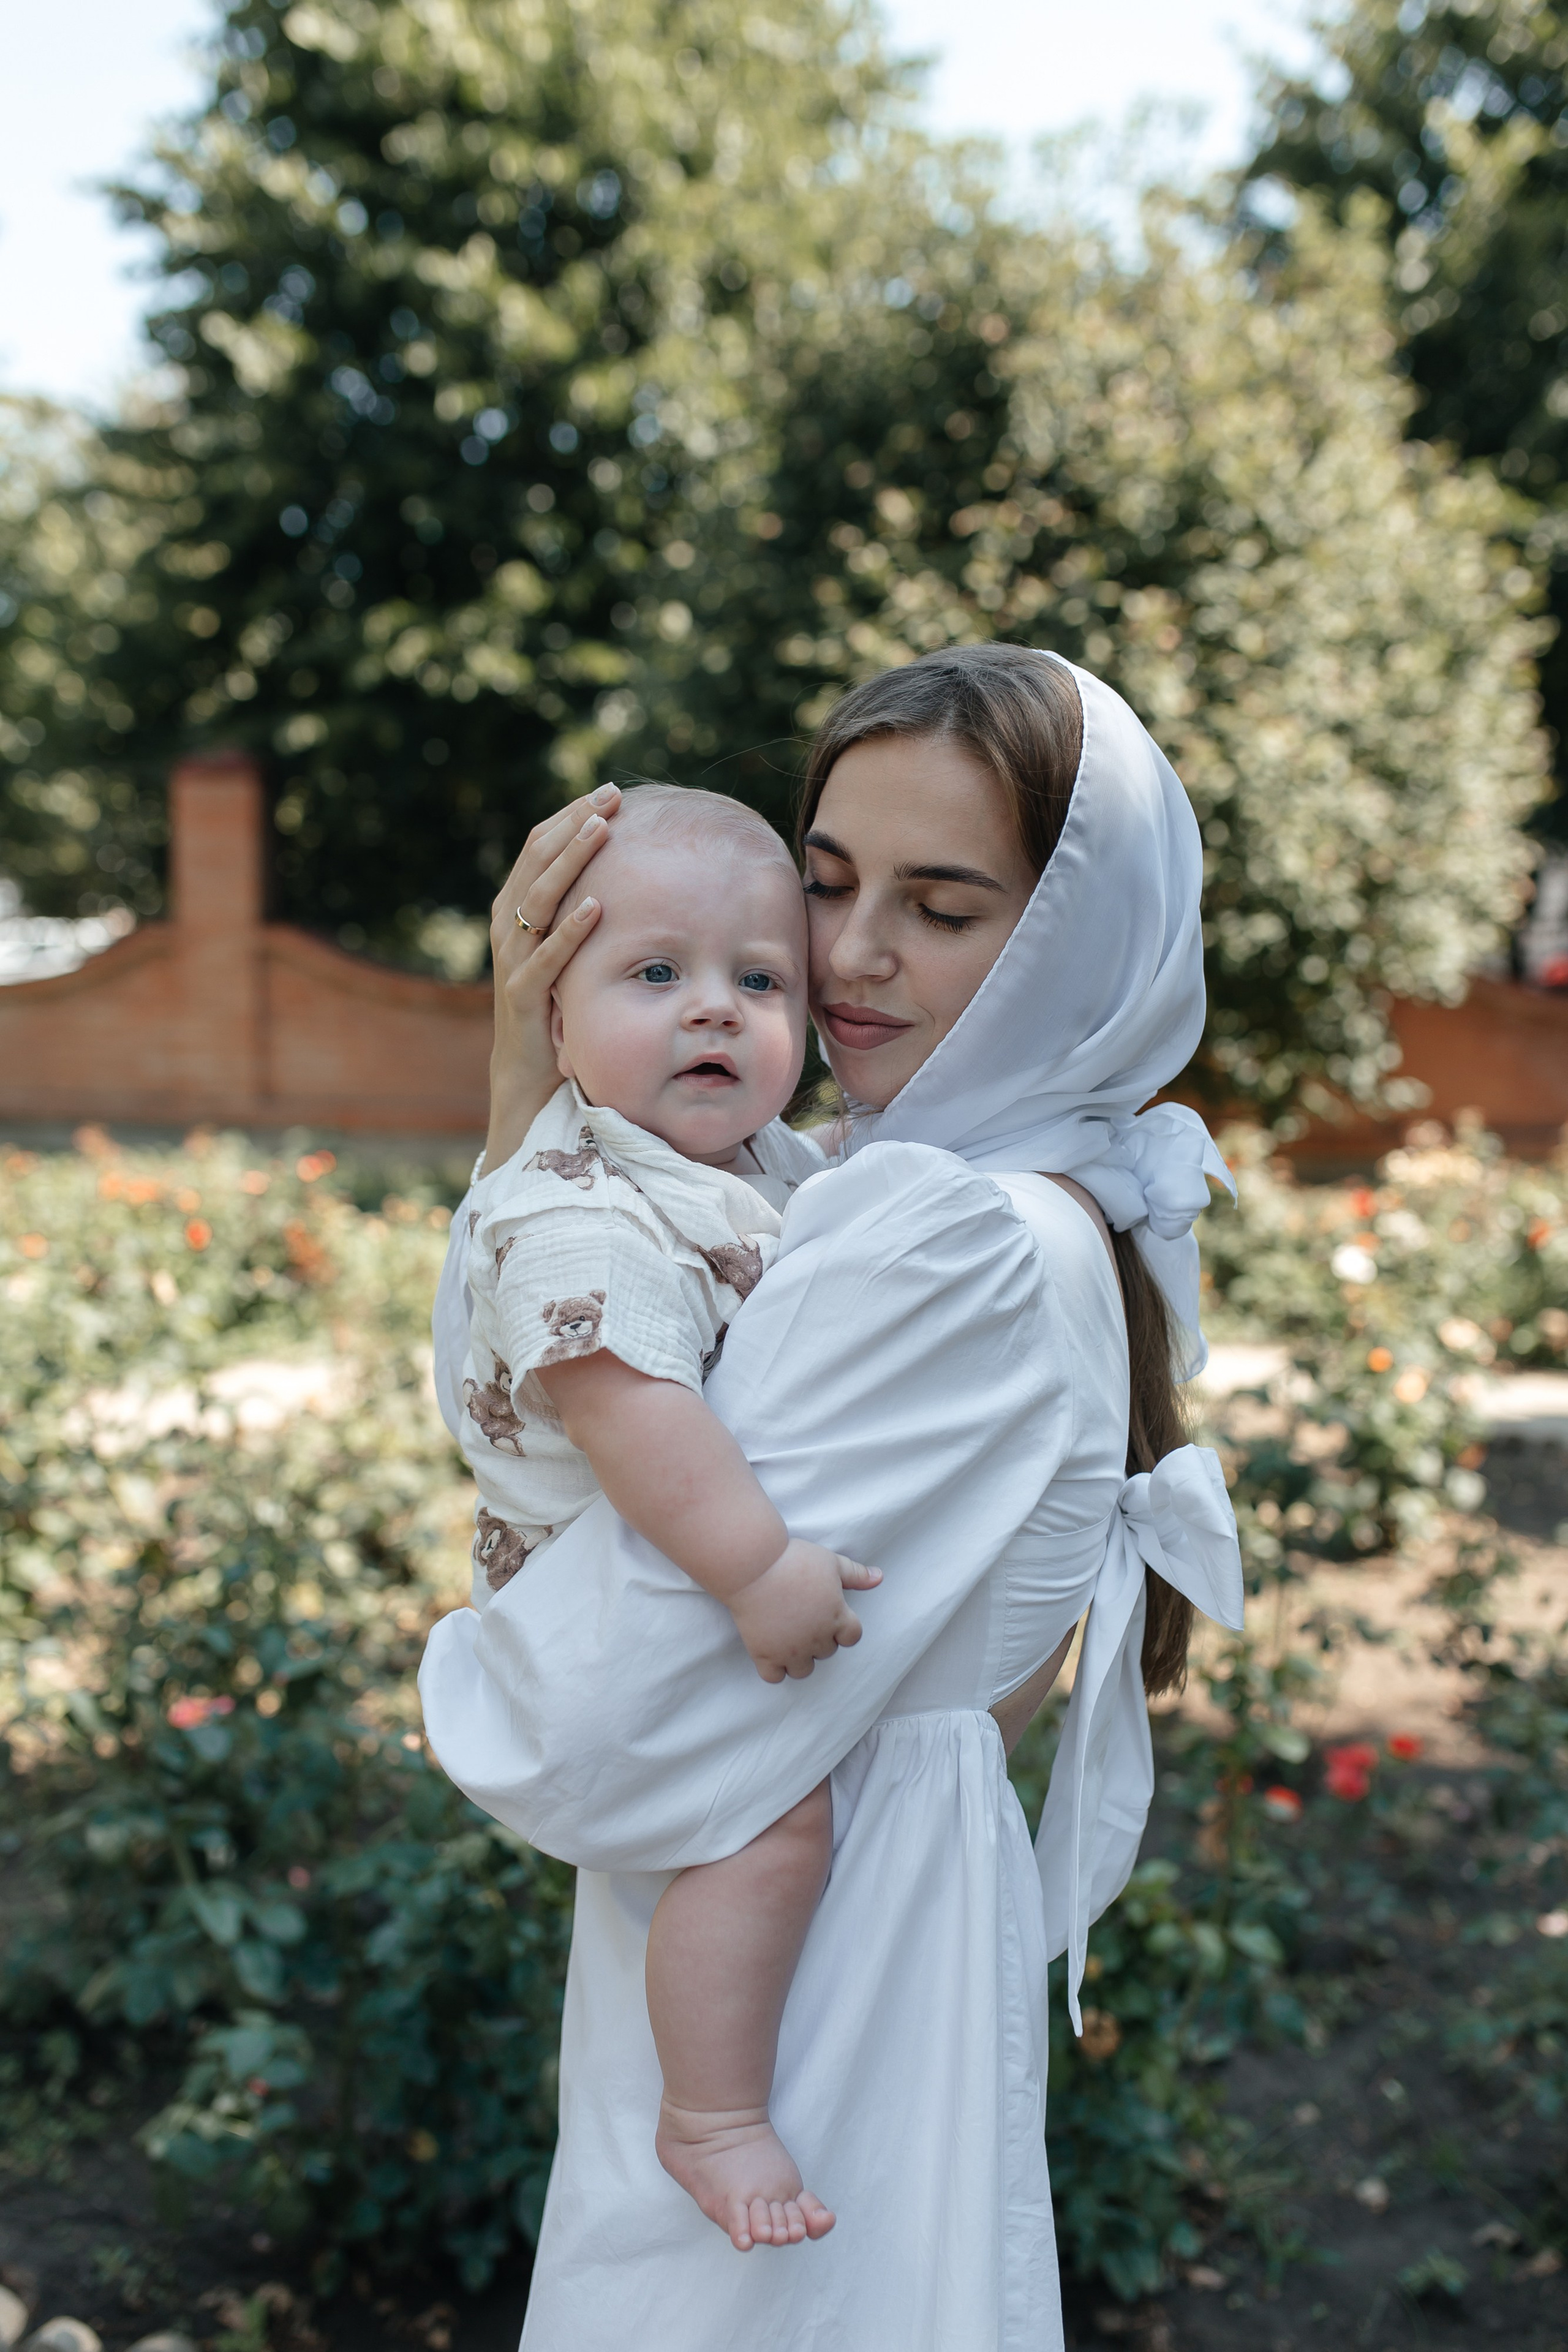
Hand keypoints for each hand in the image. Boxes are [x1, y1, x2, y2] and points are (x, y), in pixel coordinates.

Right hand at [484, 784, 620, 1170]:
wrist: (529, 1078)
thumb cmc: (558, 1008)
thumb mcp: (570, 951)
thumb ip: (584, 911)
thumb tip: (634, 868)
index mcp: (516, 909)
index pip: (539, 846)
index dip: (572, 815)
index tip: (611, 792)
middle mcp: (507, 928)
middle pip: (536, 860)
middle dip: (574, 825)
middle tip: (611, 797)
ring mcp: (511, 962)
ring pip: (536, 899)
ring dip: (570, 862)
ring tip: (601, 830)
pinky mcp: (521, 999)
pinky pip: (544, 960)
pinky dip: (568, 931)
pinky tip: (596, 906)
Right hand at [728, 1540, 881, 1683]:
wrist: (753, 1565)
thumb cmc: (794, 1559)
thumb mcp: (831, 1562)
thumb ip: (856, 1574)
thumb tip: (879, 1577)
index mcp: (836, 1617)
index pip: (853, 1637)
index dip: (843, 1628)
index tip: (829, 1616)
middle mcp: (817, 1638)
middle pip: (827, 1652)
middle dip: (819, 1639)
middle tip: (803, 1618)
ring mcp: (790, 1649)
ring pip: (804, 1671)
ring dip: (800, 1658)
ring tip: (789, 1637)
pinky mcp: (764, 1654)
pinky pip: (774, 1678)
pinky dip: (775, 1669)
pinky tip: (771, 1650)